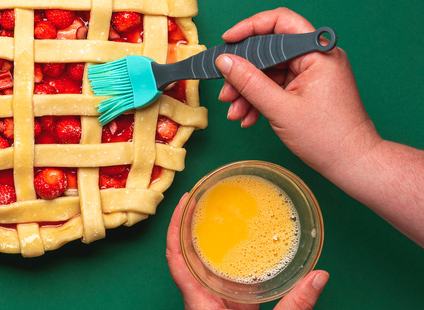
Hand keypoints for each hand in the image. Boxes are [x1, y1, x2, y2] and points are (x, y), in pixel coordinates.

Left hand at [165, 193, 328, 309]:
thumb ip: (294, 306)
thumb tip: (319, 277)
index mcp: (200, 304)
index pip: (176, 257)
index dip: (175, 227)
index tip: (183, 200)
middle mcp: (201, 301)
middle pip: (187, 255)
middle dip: (192, 225)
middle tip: (205, 197)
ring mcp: (212, 305)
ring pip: (203, 267)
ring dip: (207, 241)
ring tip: (219, 213)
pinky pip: (220, 280)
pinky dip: (227, 261)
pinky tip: (239, 247)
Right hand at [214, 7, 380, 173]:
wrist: (352, 163)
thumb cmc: (327, 137)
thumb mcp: (280, 108)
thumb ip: (249, 82)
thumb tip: (224, 61)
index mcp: (317, 52)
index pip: (280, 23)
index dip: (249, 28)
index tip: (228, 41)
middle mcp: (317, 57)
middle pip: (269, 50)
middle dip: (243, 72)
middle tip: (226, 90)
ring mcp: (313, 73)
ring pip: (269, 71)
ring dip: (248, 90)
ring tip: (235, 111)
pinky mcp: (308, 87)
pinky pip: (276, 85)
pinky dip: (260, 99)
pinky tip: (248, 116)